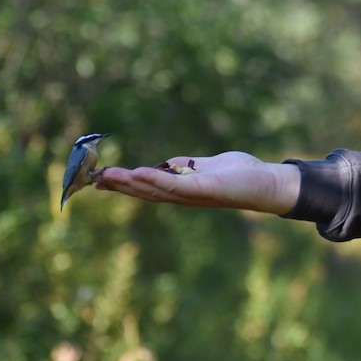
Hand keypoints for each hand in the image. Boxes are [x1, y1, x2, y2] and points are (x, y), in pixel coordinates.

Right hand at [95, 151, 300, 215]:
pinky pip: (176, 184)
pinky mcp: (205, 189)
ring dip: (131, 183)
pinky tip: (139, 172)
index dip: (124, 184)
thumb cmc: (240, 175)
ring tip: (108, 175)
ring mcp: (194, 195)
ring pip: (156, 190)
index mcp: (183, 191)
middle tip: (93, 179)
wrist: (267, 183)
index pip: (148, 188)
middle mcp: (185, 196)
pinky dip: (156, 179)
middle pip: (145, 192)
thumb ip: (186, 167)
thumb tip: (166, 164)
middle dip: (119, 185)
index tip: (100, 178)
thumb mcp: (206, 167)